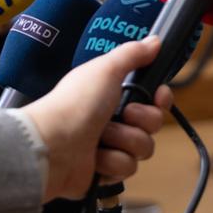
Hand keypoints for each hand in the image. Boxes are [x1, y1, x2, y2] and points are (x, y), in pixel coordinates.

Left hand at [20, 35, 173, 201]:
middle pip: (153, 125)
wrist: (52, 145)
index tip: (158, 96)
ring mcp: (109, 147)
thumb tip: (154, 41)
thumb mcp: (105, 70)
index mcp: (113, 95)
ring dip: (124, 141)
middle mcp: (113, 120)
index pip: (152, 99)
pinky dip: (112, 162)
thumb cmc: (75, 104)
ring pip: (143, 148)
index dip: (160, 99)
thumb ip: (132, 54)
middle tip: (122, 114)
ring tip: (101, 137)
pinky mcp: (105, 171)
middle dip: (140, 121)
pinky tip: (95, 157)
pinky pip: (127, 168)